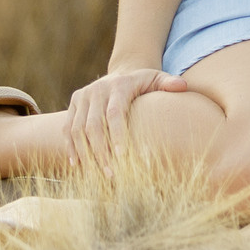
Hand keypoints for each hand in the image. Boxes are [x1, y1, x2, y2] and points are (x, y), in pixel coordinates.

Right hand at [63, 65, 188, 174]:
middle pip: (94, 125)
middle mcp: (97, 90)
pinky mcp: (73, 104)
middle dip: (101, 153)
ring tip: (95, 176)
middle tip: (110, 176)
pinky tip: (77, 165)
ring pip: (77, 130)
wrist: (121, 73)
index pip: (115, 113)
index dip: (117, 136)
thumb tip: (182, 86)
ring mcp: (83, 96)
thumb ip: (169, 83)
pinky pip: (68, 129)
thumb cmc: (144, 83)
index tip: (122, 158)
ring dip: (85, 154)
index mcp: (119, 85)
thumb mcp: (157, 79)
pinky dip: (70, 147)